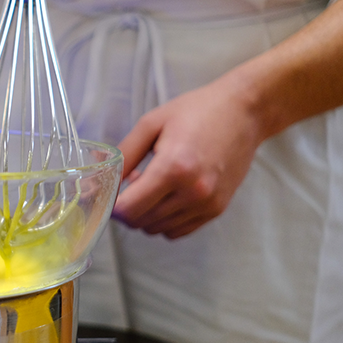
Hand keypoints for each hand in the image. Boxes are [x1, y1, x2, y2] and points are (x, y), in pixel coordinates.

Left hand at [112, 78, 263, 238]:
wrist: (244, 113)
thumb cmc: (197, 112)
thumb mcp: (151, 125)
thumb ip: (123, 156)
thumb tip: (98, 183)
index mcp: (174, 168)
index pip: (129, 209)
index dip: (112, 206)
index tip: (110, 193)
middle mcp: (193, 192)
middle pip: (141, 222)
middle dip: (128, 208)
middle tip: (133, 181)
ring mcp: (207, 204)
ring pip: (157, 229)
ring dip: (146, 213)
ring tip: (154, 184)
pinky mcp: (216, 210)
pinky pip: (177, 231)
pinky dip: (165, 220)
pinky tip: (168, 195)